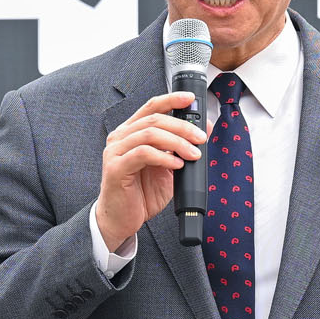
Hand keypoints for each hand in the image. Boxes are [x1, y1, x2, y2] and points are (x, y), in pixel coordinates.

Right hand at [97, 91, 205, 248]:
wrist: (122, 220)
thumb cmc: (141, 194)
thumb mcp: (168, 167)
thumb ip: (180, 148)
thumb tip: (203, 130)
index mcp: (131, 132)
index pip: (151, 107)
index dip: (171, 99)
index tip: (190, 99)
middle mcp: (120, 137)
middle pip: (154, 119)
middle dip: (182, 126)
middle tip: (200, 137)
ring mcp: (116, 151)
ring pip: (150, 134)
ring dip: (177, 142)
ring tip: (193, 154)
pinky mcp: (116, 167)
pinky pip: (143, 154)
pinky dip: (164, 157)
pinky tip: (177, 164)